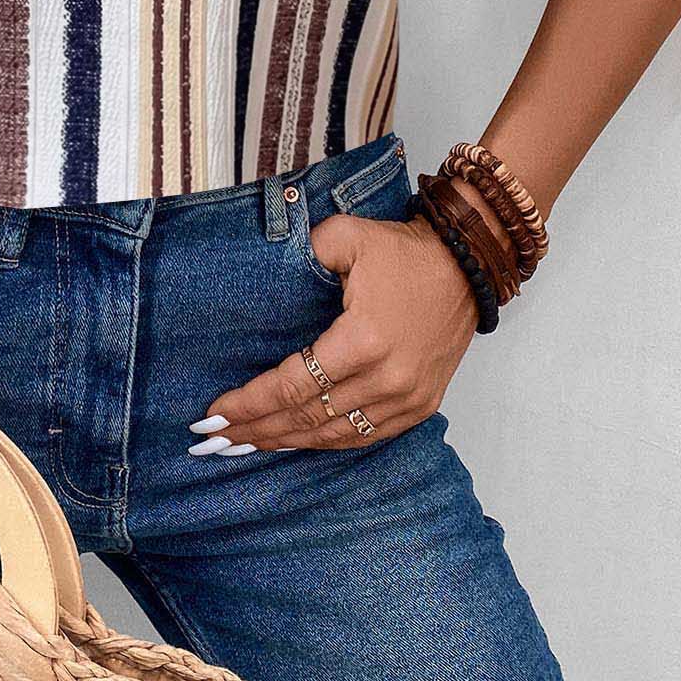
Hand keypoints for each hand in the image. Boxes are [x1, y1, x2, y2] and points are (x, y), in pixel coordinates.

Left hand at [196, 211, 479, 451]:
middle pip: (307, 417)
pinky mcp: (421, 406)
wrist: (466, 266)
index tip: (213, 412)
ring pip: (334, 435)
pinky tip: (296, 442)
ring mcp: (407, 398)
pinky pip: (364, 436)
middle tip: (215, 438)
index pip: (292, 385)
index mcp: (363, 341)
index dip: (250, 403)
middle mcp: (386, 379)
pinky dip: (326, 443)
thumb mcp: (349, 235)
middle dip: (256, 429)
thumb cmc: (405, 252)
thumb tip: (270, 264)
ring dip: (286, 442)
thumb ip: (306, 249)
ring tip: (245, 444)